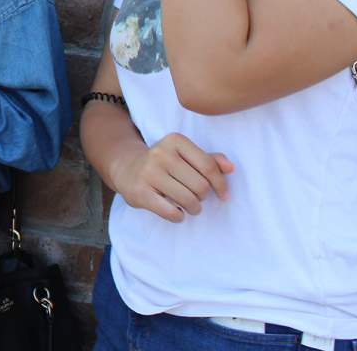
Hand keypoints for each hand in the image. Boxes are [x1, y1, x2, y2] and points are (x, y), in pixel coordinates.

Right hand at [110, 132, 233, 221]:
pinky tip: (176, 212)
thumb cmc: (164, 163)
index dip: (221, 184)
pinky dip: (178, 217)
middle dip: (203, 197)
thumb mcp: (185, 155)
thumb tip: (230, 168)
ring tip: (189, 207)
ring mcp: (148, 173)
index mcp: (174, 140)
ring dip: (194, 209)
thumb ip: (209, 160)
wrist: (126, 168)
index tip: (223, 195)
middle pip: (200, 185)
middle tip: (196, 197)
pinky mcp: (139, 192)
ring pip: (188, 200)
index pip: (209, 166)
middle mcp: (160, 153)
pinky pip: (171, 212)